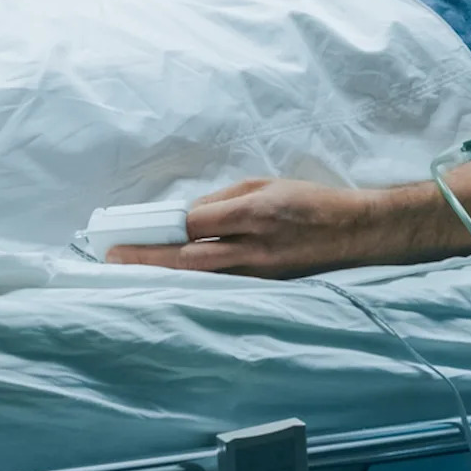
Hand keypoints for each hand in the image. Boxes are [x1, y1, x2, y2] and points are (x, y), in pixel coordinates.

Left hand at [105, 179, 386, 278]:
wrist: (357, 232)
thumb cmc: (309, 201)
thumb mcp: (265, 184)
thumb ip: (223, 200)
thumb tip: (187, 216)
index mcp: (252, 212)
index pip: (193, 224)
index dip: (158, 230)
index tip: (130, 232)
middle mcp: (253, 247)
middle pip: (189, 257)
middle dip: (148, 258)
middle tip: (113, 258)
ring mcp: (260, 272)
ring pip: (201, 278)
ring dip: (165, 274)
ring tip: (132, 272)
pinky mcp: (266, 286)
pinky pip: (222, 285)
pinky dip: (194, 282)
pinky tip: (172, 281)